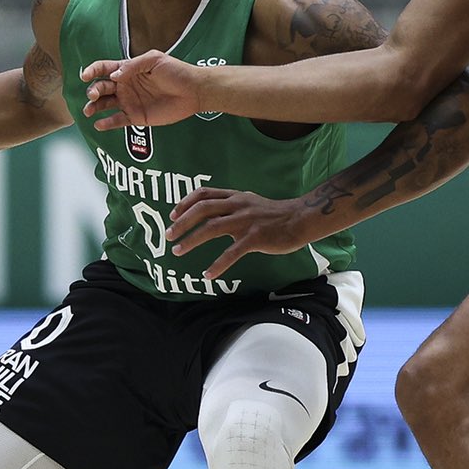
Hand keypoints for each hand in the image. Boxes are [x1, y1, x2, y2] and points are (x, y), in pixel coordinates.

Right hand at [79, 51, 202, 129]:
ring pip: (105, 105)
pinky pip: (117, 121)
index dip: (92, 71)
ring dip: (94, 107)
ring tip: (89, 110)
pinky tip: (99, 124)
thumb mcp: (154, 60)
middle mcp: (125, 86)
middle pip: (101, 87)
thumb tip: (114, 76)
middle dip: (93, 90)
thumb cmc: (176, 71)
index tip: (86, 75)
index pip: (104, 69)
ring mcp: (129, 102)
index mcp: (127, 70)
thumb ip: (133, 66)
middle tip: (93, 94)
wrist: (193, 91)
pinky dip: (106, 123)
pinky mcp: (136, 117)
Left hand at [167, 187, 307, 278]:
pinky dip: (217, 265)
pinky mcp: (255, 238)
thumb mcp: (249, 203)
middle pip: (202, 209)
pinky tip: (208, 275)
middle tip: (168, 236)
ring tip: (178, 252)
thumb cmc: (273, 214)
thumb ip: (230, 206)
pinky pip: (232, 252)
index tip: (172, 215)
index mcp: (235, 196)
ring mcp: (246, 221)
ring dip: (191, 241)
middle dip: (182, 223)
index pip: (204, 193)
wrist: (300, 219)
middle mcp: (238, 205)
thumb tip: (208, 214)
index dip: (185, 203)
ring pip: (211, 228)